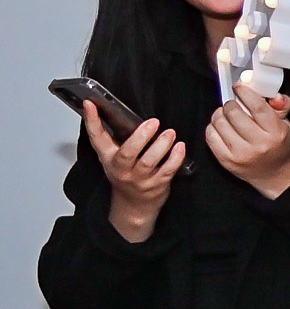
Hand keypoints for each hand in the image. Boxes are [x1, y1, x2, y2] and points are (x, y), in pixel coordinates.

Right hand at [85, 107, 185, 243]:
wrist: (133, 205)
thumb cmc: (125, 174)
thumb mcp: (113, 157)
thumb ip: (113, 137)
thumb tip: (111, 108)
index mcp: (108, 158)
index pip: (97, 138)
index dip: (92, 121)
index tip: (90, 104)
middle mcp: (121, 169)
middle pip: (127, 153)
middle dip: (140, 137)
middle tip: (153, 122)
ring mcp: (139, 179)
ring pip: (148, 162)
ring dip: (161, 146)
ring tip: (170, 133)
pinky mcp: (157, 185)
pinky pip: (167, 171)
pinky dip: (175, 159)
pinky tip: (180, 147)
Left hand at [204, 87, 289, 198]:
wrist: (274, 173)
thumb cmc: (277, 145)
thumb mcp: (285, 124)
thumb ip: (280, 105)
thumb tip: (274, 95)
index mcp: (276, 132)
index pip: (257, 107)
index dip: (244, 93)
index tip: (239, 87)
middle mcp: (259, 144)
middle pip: (234, 112)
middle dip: (230, 104)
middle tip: (233, 104)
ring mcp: (241, 153)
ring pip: (220, 122)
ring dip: (220, 114)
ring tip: (226, 115)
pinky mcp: (227, 160)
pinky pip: (211, 136)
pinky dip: (213, 127)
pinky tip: (221, 127)